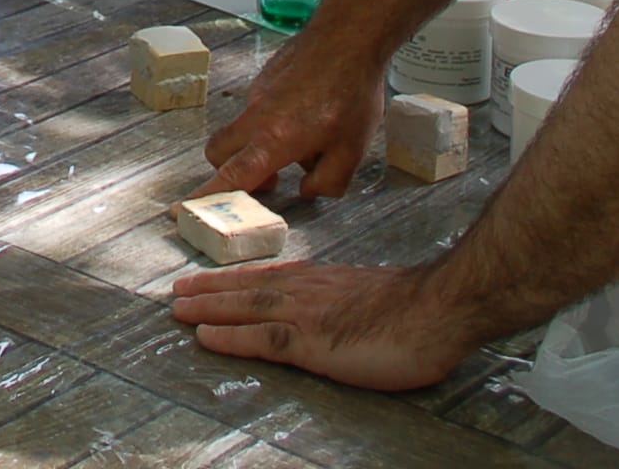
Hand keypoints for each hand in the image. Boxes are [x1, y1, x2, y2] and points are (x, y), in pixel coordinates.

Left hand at [170, 260, 478, 391]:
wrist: (440, 307)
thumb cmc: (416, 308)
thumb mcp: (372, 295)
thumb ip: (346, 299)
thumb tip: (337, 308)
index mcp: (323, 280)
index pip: (269, 276)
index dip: (236, 279)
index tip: (210, 279)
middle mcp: (308, 290)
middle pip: (248, 286)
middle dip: (210, 289)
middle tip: (177, 292)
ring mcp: (307, 314)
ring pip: (246, 307)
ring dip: (208, 308)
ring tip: (178, 310)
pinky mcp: (313, 342)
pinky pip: (261, 338)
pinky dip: (229, 337)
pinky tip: (205, 339)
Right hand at [201, 29, 388, 200]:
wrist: (348, 37)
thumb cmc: (351, 91)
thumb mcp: (352, 151)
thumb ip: (328, 181)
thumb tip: (309, 189)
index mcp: (274, 140)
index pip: (233, 175)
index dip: (207, 196)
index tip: (183, 209)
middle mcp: (257, 117)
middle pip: (219, 151)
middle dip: (227, 172)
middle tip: (264, 182)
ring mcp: (257, 95)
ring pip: (240, 130)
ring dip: (257, 147)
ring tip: (303, 144)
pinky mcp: (264, 79)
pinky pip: (257, 109)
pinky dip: (272, 122)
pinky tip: (310, 115)